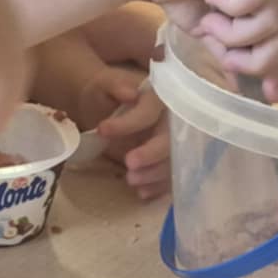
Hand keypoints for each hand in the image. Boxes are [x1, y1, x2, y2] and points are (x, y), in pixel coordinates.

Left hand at [78, 63, 171, 199]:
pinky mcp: (170, 160)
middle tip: (128, 163)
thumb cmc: (106, 93)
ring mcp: (175, 141)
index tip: (103, 130)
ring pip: (175, 159)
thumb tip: (131, 94)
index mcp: (159, 96)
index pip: (150, 110)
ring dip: (155, 174)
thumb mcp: (105, 84)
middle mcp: (173, 118)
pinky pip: (173, 176)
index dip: (129, 123)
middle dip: (151, 153)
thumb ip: (116, 86)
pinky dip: (159, 187)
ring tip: (131, 181)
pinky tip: (143, 193)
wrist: (105, 106)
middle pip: (171, 137)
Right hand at [141, 0, 277, 92]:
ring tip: (210, 19)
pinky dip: (227, 6)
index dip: (276, 64)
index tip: (267, 94)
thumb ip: (241, 56)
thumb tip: (266, 94)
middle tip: (226, 59)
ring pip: (271, 19)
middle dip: (254, 58)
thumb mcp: (216, 35)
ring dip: (233, 33)